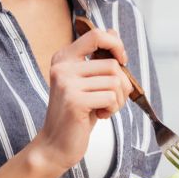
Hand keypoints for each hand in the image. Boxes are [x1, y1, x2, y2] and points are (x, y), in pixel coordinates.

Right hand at [34, 28, 132, 172]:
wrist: (56, 145)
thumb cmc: (76, 115)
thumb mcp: (88, 83)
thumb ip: (98, 59)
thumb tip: (114, 32)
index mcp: (64, 58)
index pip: (96, 35)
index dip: (116, 45)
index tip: (122, 61)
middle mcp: (62, 67)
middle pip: (113, 65)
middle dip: (122, 86)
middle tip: (111, 101)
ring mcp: (67, 83)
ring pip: (115, 81)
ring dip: (118, 100)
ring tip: (104, 109)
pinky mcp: (74, 100)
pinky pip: (111, 97)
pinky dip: (112, 109)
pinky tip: (100, 116)